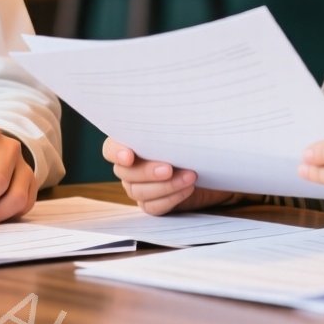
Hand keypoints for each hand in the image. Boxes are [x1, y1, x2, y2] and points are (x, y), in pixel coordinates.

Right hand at [103, 137, 237, 214]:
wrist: (213, 167)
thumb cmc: (195, 142)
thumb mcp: (184, 130)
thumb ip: (171, 128)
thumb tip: (176, 116)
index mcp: (130, 144)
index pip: (110, 149)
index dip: (116, 153)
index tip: (129, 156)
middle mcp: (130, 168)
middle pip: (125, 173)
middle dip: (148, 172)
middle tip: (169, 169)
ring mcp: (139, 187)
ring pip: (139, 192)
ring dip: (165, 186)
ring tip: (190, 177)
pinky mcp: (153, 204)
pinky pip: (153, 207)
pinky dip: (170, 198)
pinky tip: (187, 189)